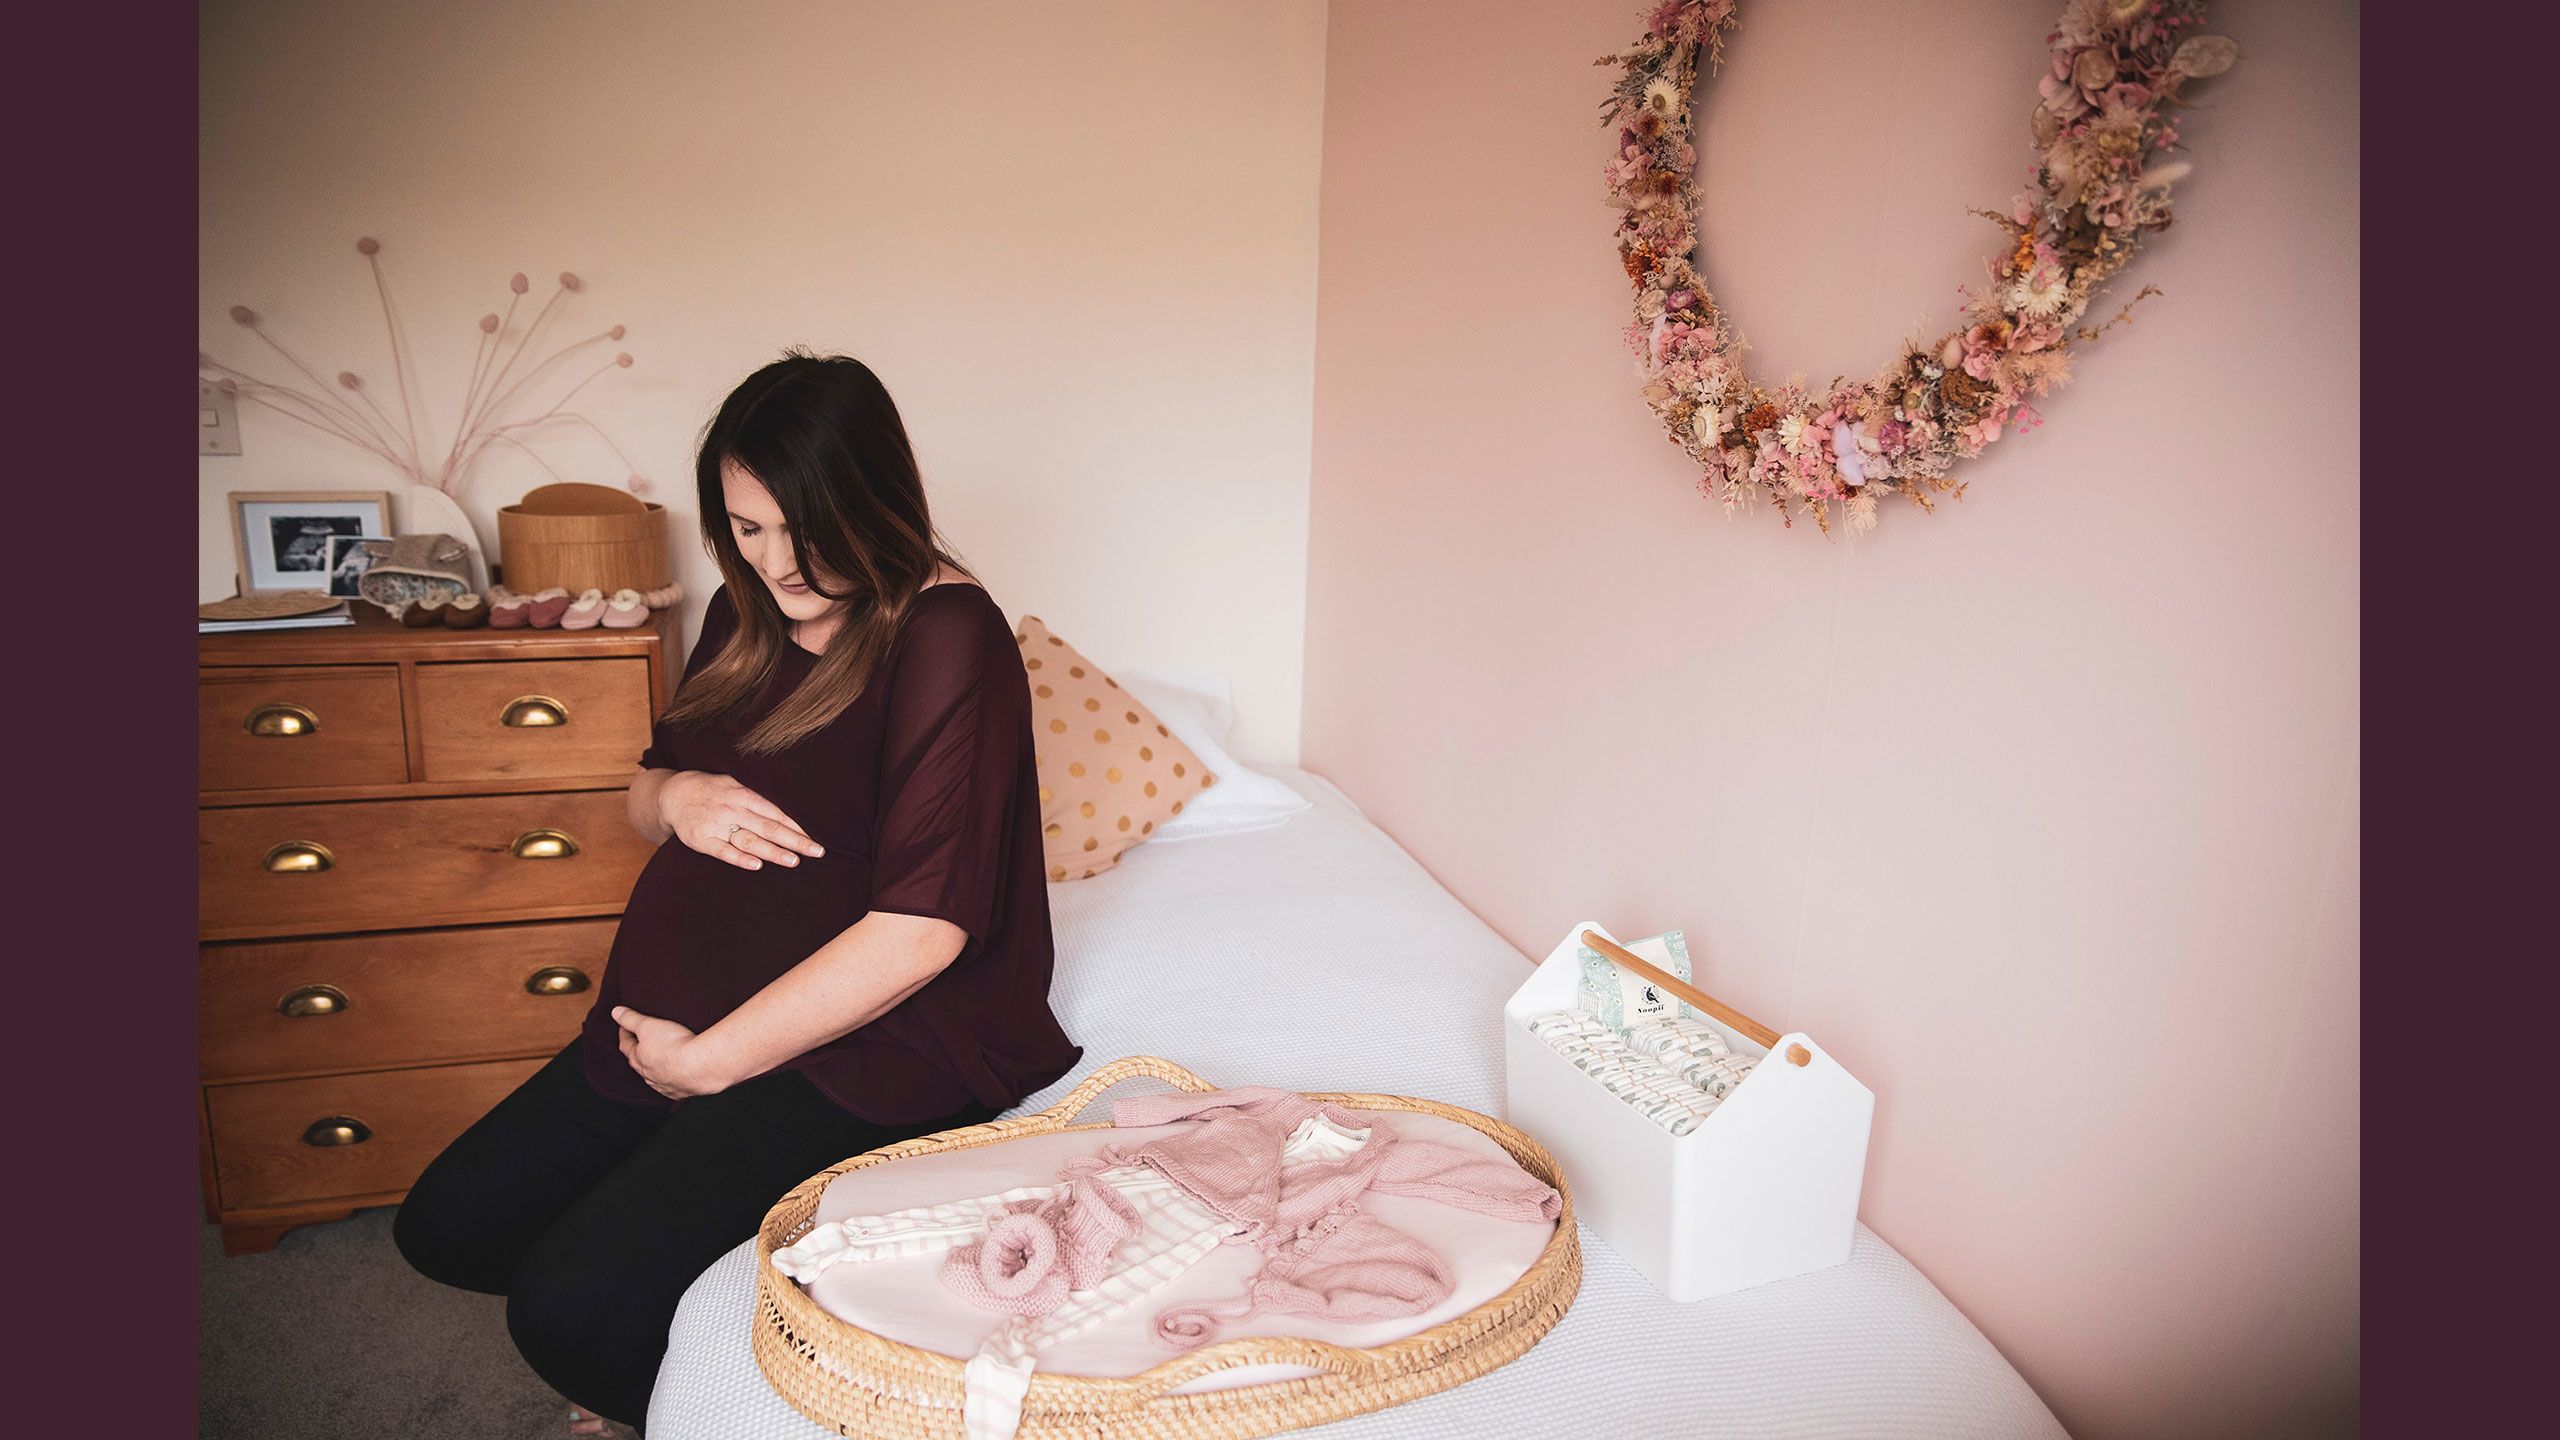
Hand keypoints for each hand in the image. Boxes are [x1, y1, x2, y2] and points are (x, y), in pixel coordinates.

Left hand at [612, 1006, 728, 1099]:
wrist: (698, 1066)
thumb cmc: (673, 1045)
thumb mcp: (648, 1025)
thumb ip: (631, 1019)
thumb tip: (616, 1012)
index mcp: (638, 1058)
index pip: (625, 1045)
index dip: (625, 1033)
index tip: (624, 1026)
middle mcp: (647, 1075)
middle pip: (637, 1063)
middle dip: (637, 1053)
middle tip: (639, 1044)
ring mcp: (663, 1085)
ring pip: (653, 1077)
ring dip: (654, 1069)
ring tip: (659, 1060)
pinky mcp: (679, 1092)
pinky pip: (671, 1087)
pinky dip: (671, 1080)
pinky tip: (676, 1077)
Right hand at [658, 771, 823, 870]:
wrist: (674, 794)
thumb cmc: (714, 791)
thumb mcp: (736, 783)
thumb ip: (759, 797)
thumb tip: (791, 808)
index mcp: (744, 795)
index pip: (776, 813)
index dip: (797, 826)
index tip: (816, 837)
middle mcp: (733, 810)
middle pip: (769, 828)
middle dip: (794, 840)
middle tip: (816, 851)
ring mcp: (717, 825)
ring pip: (749, 841)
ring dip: (772, 852)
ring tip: (793, 861)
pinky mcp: (702, 840)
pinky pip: (723, 851)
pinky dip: (739, 859)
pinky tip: (756, 865)